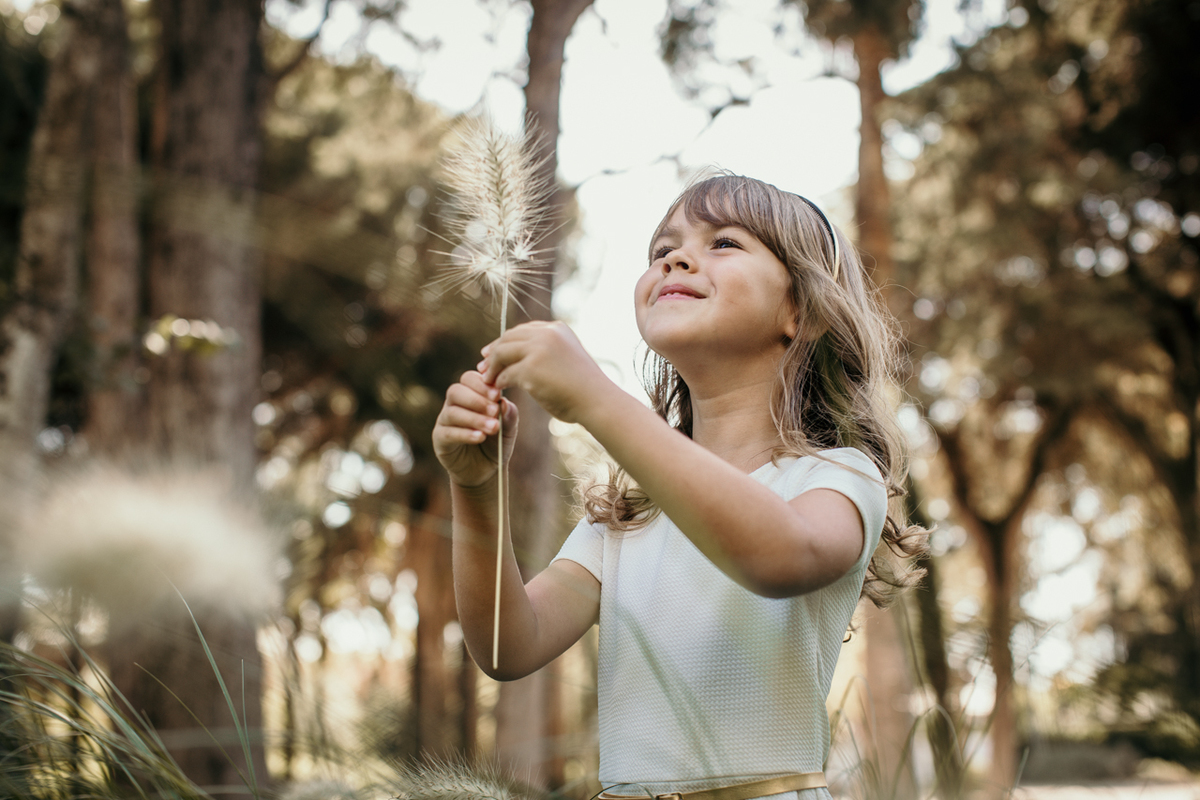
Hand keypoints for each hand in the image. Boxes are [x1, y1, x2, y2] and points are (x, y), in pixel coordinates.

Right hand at [433, 370, 518, 487]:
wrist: (486, 470)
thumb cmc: (497, 443)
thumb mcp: (508, 429)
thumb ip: (509, 415)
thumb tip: (504, 403)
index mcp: (471, 394)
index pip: (469, 379)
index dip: (482, 384)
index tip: (497, 395)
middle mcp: (455, 404)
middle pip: (455, 391)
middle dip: (476, 400)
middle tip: (494, 411)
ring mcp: (445, 420)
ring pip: (452, 412)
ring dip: (474, 418)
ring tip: (493, 428)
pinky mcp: (439, 439)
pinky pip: (448, 433)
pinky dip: (465, 434)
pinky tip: (480, 437)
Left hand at [477, 321, 611, 423]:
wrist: (597, 401)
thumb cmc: (584, 387)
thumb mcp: (567, 359)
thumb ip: (547, 352)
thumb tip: (522, 357)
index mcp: (557, 328)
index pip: (523, 330)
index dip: (506, 341)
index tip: (493, 351)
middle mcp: (547, 333)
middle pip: (509, 337)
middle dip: (493, 351)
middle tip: (482, 365)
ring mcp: (538, 349)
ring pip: (502, 353)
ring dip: (492, 367)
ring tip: (486, 379)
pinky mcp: (531, 368)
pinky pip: (505, 373)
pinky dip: (499, 381)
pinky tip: (497, 390)